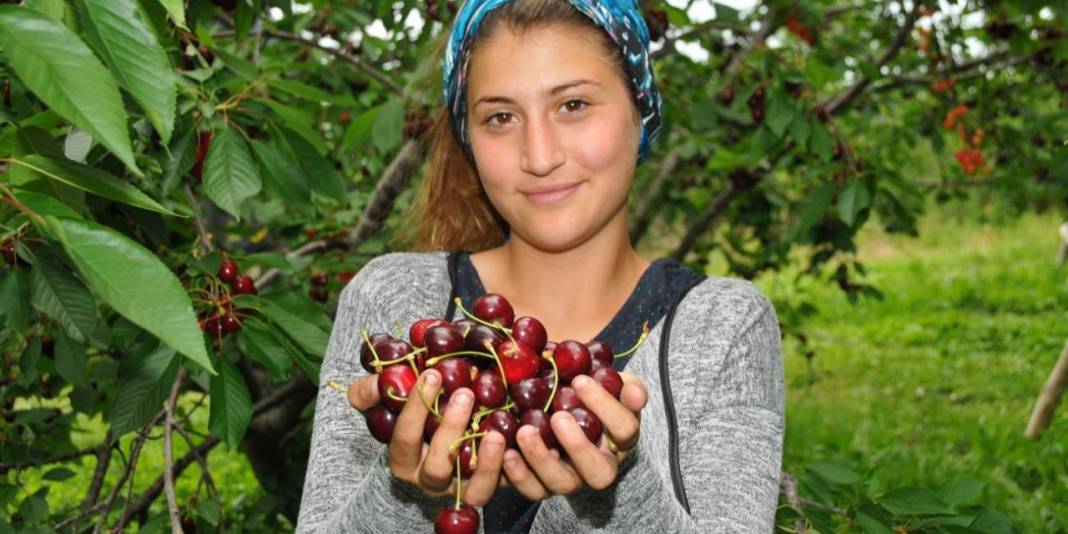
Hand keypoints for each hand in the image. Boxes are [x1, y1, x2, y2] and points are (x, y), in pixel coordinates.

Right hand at [346, 369, 506, 505]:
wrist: (457, 416)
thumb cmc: (420, 409)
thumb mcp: (391, 398)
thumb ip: (373, 390)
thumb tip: (374, 383)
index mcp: (405, 459)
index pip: (405, 439)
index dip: (416, 409)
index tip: (433, 374)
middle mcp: (433, 479)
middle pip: (439, 467)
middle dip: (450, 430)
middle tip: (466, 394)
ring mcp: (465, 486)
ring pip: (474, 489)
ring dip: (485, 463)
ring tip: (495, 432)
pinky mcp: (494, 484)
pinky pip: (505, 486)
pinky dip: (511, 469)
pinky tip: (517, 442)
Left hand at [501, 372, 647, 498]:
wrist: (560, 404)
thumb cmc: (587, 391)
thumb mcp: (608, 382)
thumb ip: (623, 384)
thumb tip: (634, 392)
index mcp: (620, 439)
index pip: (624, 429)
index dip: (606, 407)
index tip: (581, 380)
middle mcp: (600, 465)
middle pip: (599, 471)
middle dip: (579, 446)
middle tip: (559, 417)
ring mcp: (571, 479)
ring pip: (563, 483)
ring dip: (543, 459)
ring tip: (525, 431)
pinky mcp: (542, 485)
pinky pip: (532, 489)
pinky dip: (518, 474)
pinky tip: (507, 452)